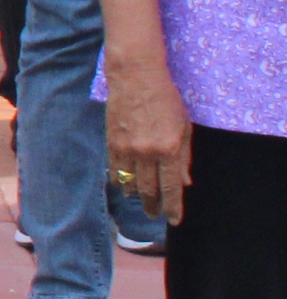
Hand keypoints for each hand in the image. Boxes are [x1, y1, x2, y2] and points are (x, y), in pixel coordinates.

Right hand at [109, 62, 194, 227]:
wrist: (136, 78)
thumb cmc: (166, 99)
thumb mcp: (184, 127)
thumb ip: (184, 157)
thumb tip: (185, 182)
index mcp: (169, 149)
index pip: (172, 187)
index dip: (173, 206)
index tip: (173, 220)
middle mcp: (147, 152)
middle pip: (148, 189)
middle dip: (153, 206)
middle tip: (154, 215)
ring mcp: (127, 148)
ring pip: (130, 182)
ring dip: (135, 194)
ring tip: (139, 200)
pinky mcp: (112, 141)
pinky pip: (114, 169)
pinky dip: (119, 180)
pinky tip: (123, 185)